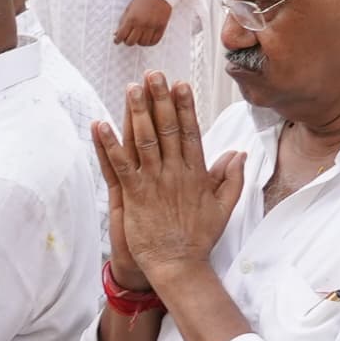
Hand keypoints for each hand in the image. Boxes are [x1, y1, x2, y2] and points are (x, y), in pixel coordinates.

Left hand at [89, 75, 245, 280]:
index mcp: (195, 173)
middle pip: (167, 129)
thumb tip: (239, 154)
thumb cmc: (198, 238)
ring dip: (136, 113)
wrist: (178, 266)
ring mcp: (154, 183)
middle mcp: (175, 173)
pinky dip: (109, 145)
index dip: (184, 107)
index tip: (180, 84)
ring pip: (144, 140)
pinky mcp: (135, 195)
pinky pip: (119, 165)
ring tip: (131, 89)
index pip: (190, 132)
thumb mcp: (223, 207)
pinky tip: (100, 125)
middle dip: (160, 99)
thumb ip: (231, 178)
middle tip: (153, 74)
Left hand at [111, 0, 174, 48]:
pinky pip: (154, 42)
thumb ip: (122, 22)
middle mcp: (142, 24)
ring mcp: (152, 26)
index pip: (121, 35)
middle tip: (128, 38)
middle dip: (127, 41)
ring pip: (143, 43)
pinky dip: (149, 42)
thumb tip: (116, 34)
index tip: (117, 41)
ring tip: (138, 37)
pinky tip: (146, 38)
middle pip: (131, 42)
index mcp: (131, 18)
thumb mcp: (129, 9)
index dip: (117, 40)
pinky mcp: (161, 27)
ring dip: (139, 42)